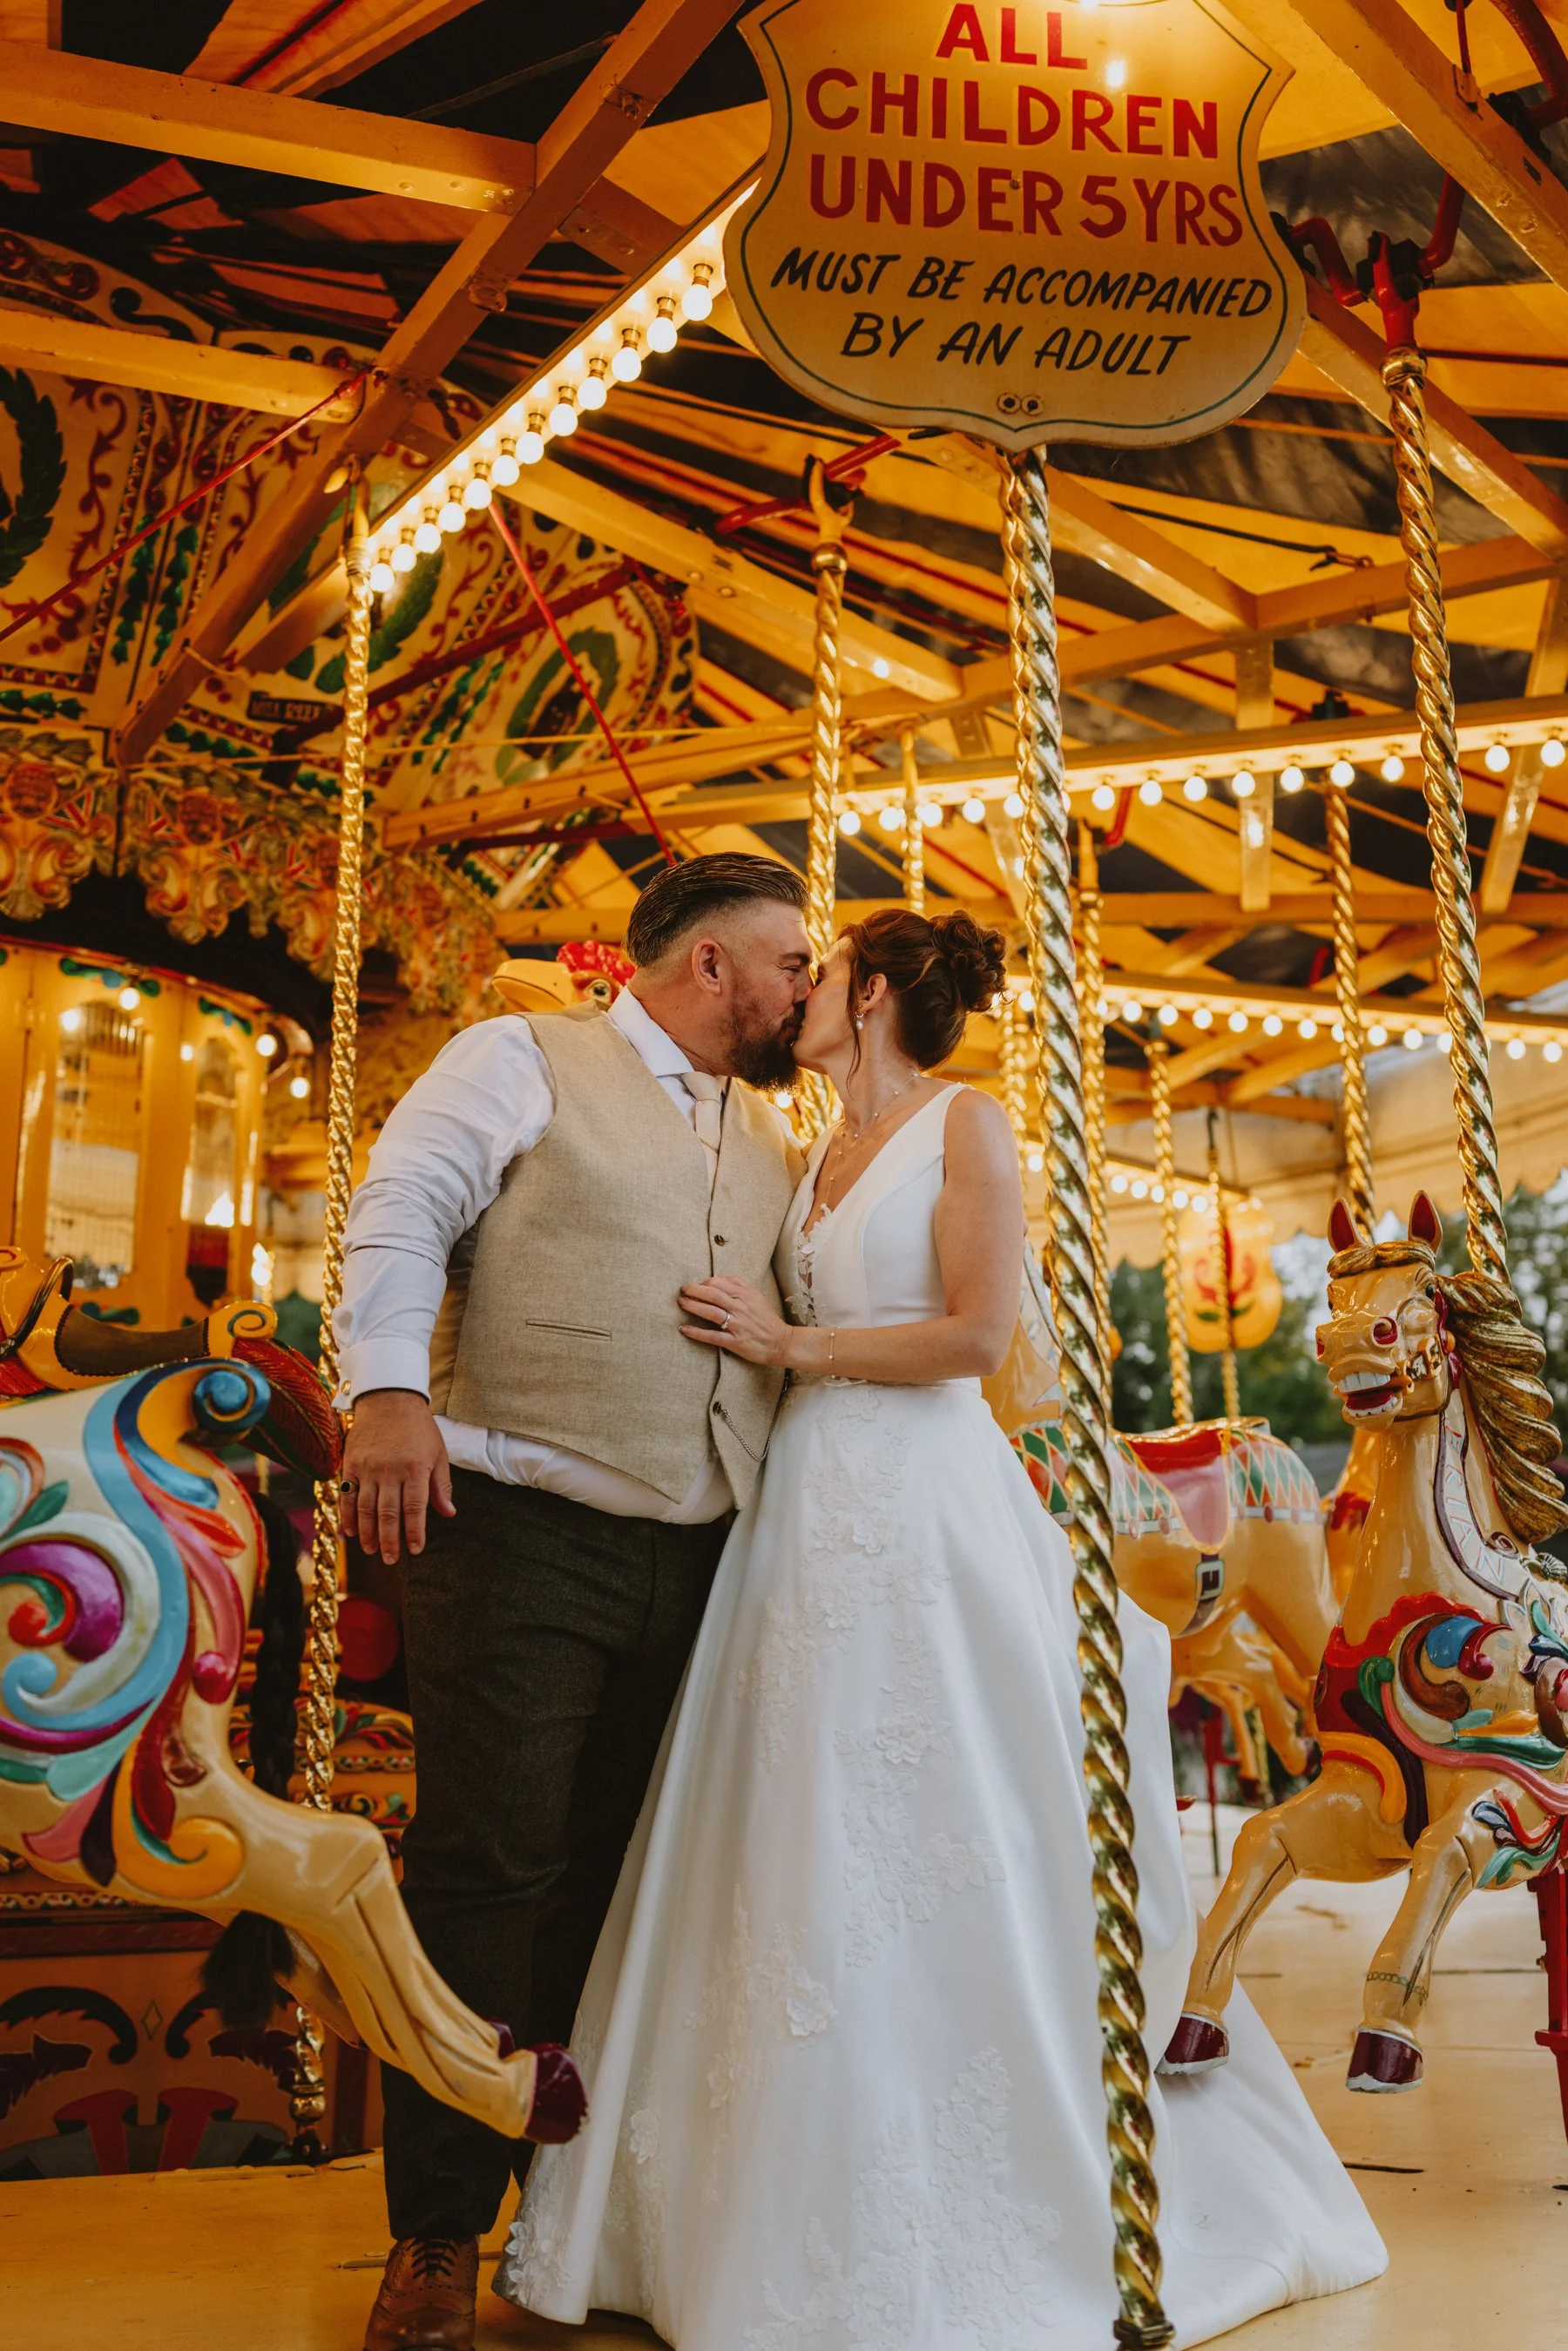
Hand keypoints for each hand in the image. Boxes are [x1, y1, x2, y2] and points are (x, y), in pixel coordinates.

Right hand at [341, 1389, 454, 1564]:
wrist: (389, 1399)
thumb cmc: (419, 1428)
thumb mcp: (438, 1453)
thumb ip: (441, 1485)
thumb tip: (448, 1513)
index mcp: (415, 1468)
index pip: (414, 1508)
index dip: (415, 1531)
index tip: (416, 1549)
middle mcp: (390, 1470)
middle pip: (388, 1513)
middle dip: (390, 1540)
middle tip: (390, 1560)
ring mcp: (368, 1468)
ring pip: (365, 1508)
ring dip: (368, 1533)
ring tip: (372, 1550)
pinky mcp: (351, 1464)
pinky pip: (346, 1495)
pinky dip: (347, 1516)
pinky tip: (350, 1532)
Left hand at [680, 1276, 790, 1367]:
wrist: (782, 1342)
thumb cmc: (767, 1320)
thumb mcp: (757, 1297)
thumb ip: (740, 1286)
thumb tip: (719, 1278)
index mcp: (746, 1295)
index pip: (721, 1283)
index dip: (705, 1282)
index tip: (696, 1285)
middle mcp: (741, 1308)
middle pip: (713, 1295)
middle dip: (695, 1290)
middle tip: (683, 1290)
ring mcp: (738, 1325)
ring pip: (711, 1312)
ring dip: (693, 1306)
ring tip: (681, 1303)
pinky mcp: (735, 1342)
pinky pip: (712, 1336)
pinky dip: (697, 1332)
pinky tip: (684, 1329)